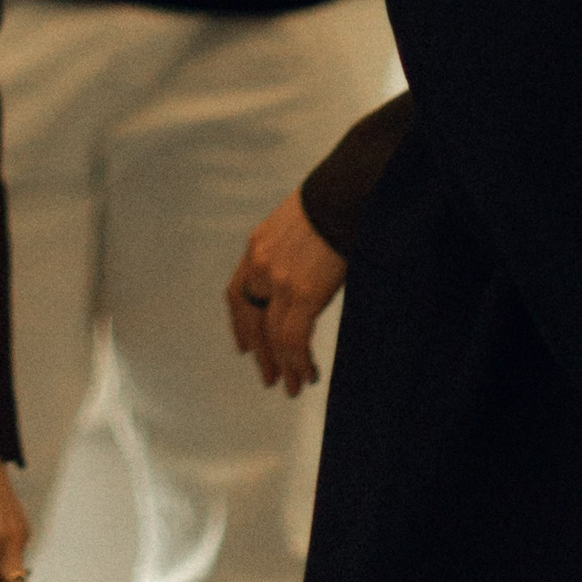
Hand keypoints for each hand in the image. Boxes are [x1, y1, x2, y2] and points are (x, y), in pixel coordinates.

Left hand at [227, 190, 347, 393]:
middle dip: (260, 353)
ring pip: (273, 337)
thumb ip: (288, 254)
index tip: (244, 347)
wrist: (344, 194)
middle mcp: (259, 266)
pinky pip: (293, 339)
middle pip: (251, 320)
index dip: (239, 324)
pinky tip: (308, 374)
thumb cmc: (329, 204)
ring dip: (283, 365)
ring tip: (293, 386)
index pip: (237, 293)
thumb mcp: (294, 226)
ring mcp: (279, 281)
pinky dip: (299, 361)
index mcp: (256, 247)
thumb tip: (301, 275)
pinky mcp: (302, 294)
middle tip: (269, 377)